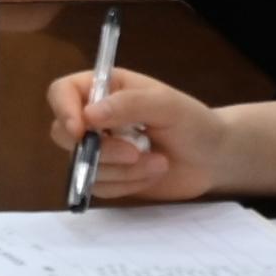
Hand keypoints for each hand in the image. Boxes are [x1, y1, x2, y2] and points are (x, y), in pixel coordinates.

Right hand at [38, 67, 248, 201]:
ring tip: (158, 161)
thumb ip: (129, 104)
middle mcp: (95, 118)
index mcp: (105, 89)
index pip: (62, 92)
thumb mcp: (167, 105)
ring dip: (123, 170)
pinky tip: (152, 173)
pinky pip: (99, 186)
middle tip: (135, 151)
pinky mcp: (109, 176)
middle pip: (63, 134)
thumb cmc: (194, 122)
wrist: (213, 159)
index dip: (63, 110)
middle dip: (100, 150)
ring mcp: (100, 149)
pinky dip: (127, 184)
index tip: (80, 131)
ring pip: (83, 166)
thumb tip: (89, 114)